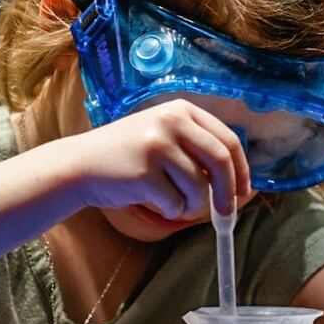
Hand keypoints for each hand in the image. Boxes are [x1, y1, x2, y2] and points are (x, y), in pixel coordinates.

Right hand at [57, 100, 252, 219]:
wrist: (79, 165)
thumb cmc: (130, 157)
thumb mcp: (165, 139)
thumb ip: (200, 154)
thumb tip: (242, 188)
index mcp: (183, 110)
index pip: (228, 141)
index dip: (242, 169)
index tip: (245, 191)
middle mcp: (172, 121)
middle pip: (221, 161)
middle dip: (229, 192)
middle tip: (227, 213)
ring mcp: (157, 145)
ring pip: (199, 186)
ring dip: (192, 205)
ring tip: (173, 202)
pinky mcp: (144, 172)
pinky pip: (176, 203)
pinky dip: (172, 211)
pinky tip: (154, 202)